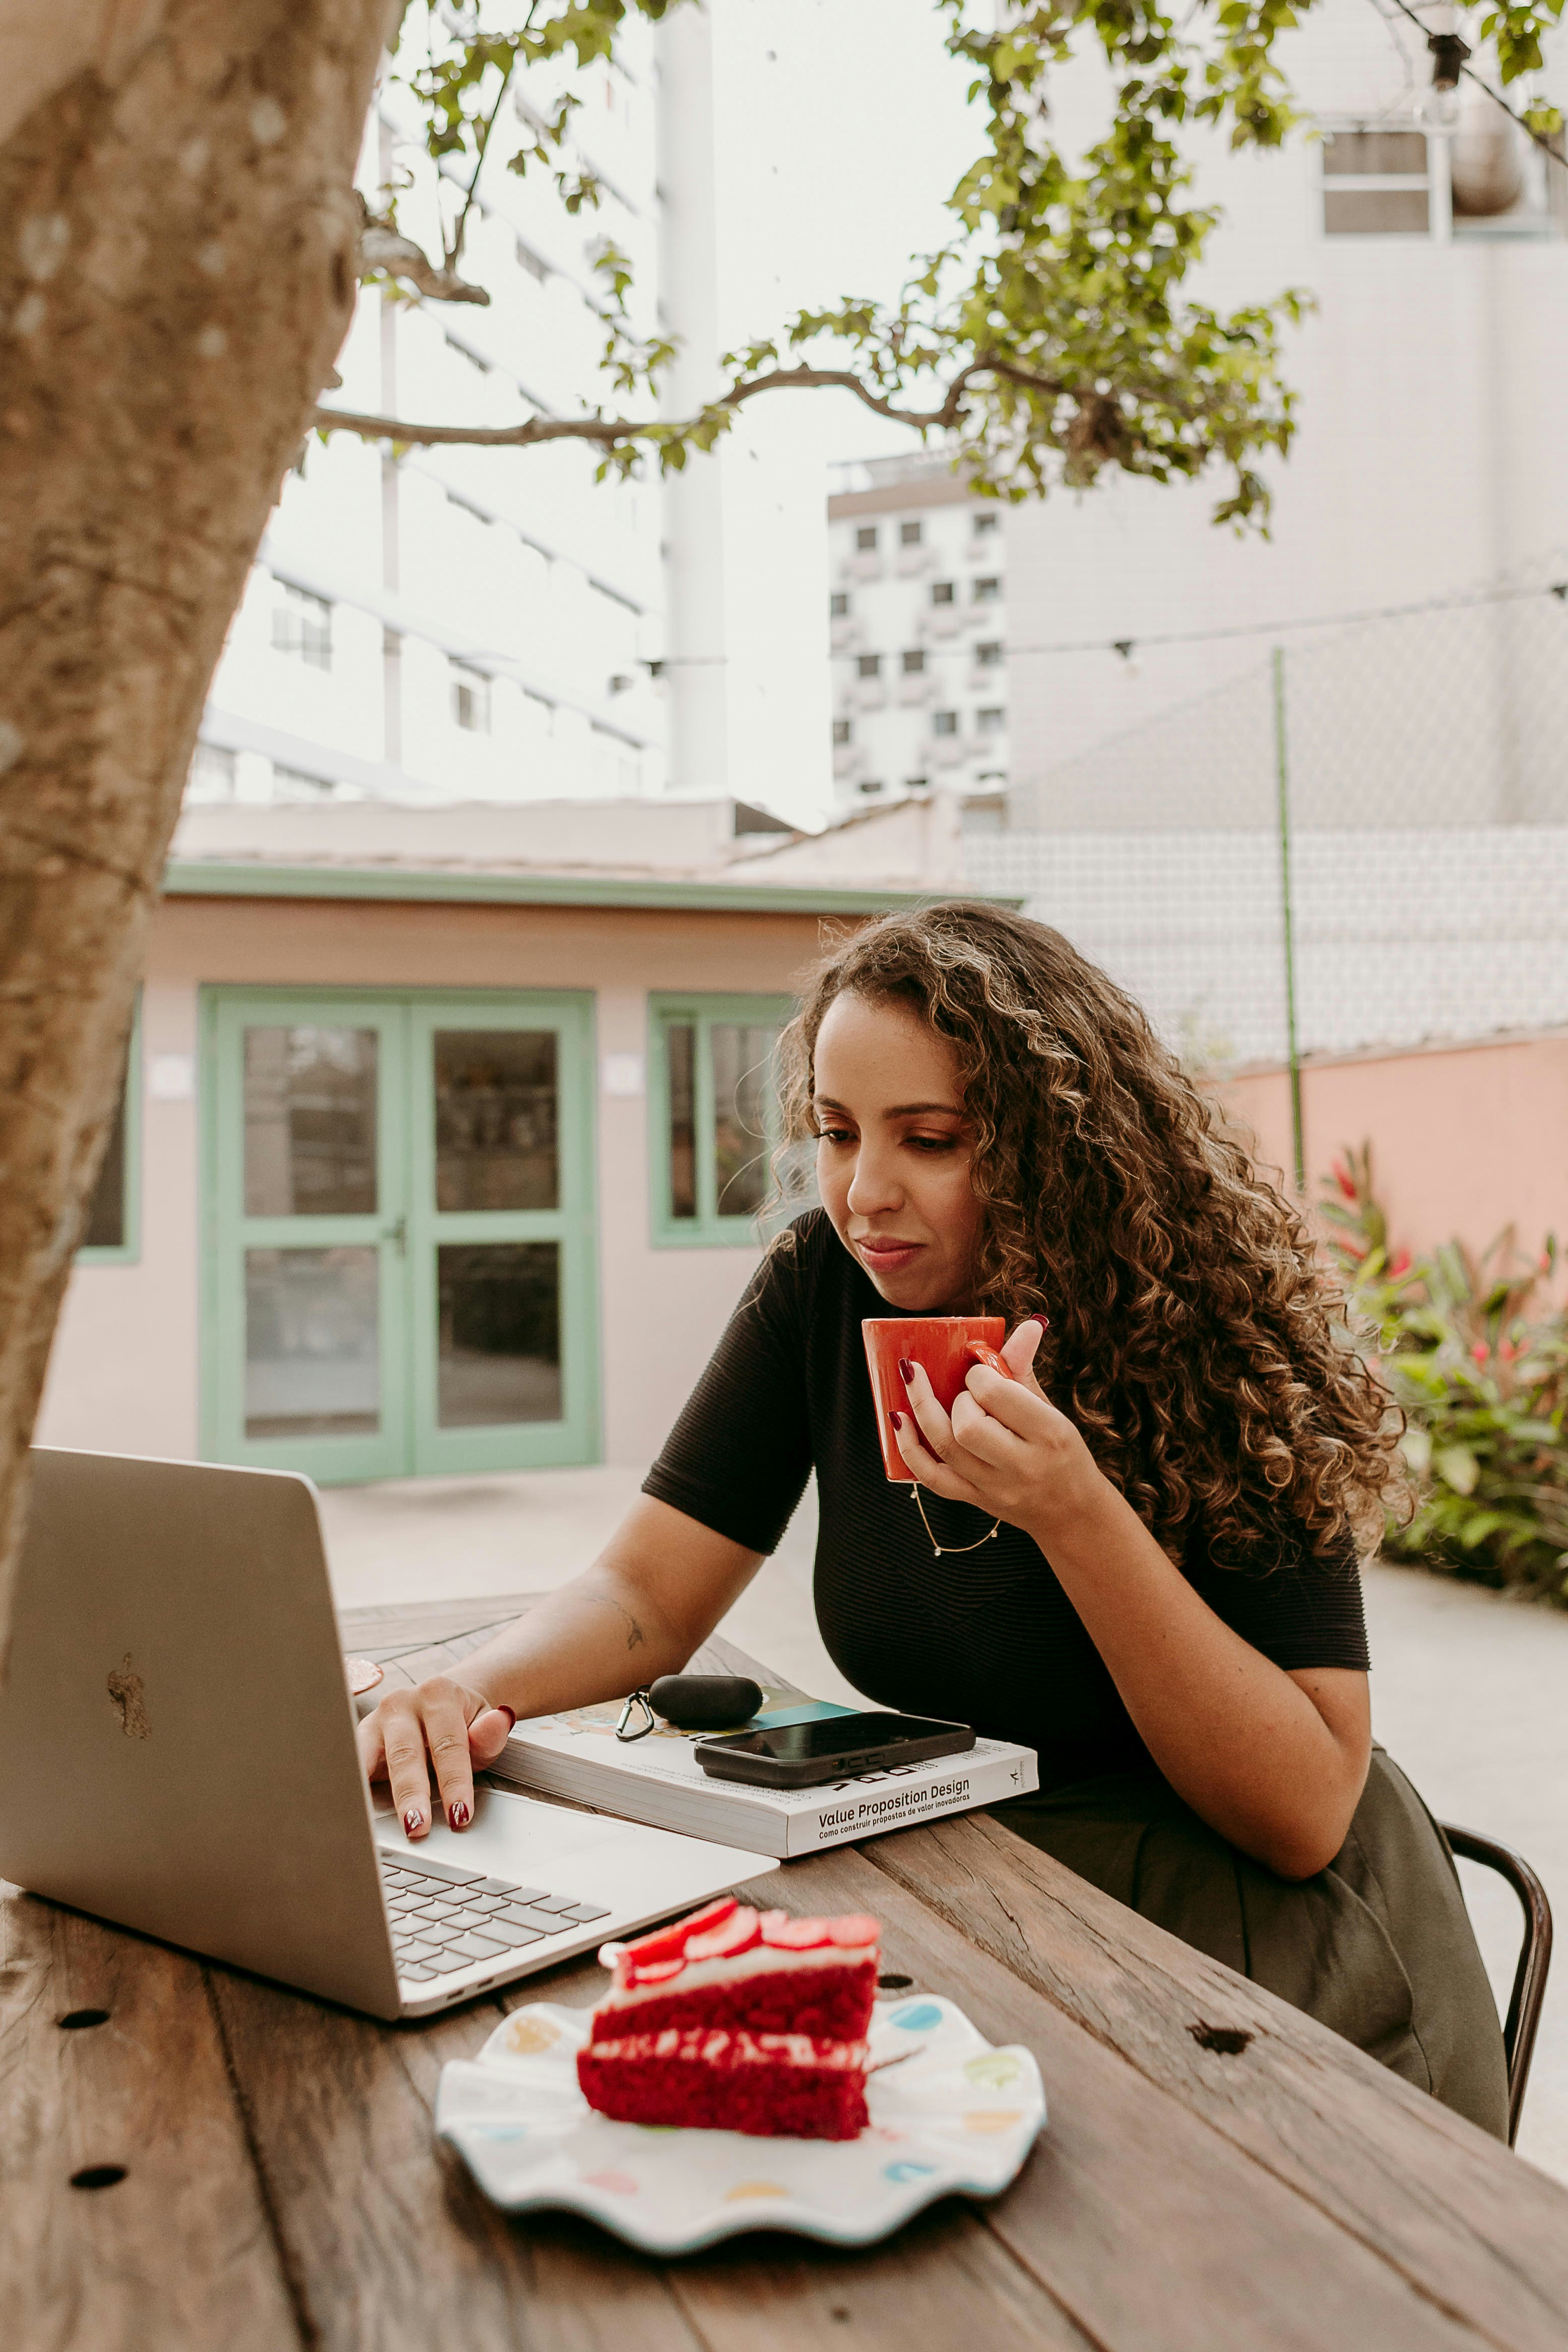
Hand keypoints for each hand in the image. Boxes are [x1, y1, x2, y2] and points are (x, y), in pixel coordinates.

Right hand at [356, 1675, 516, 1839]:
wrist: (441, 1701)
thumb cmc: (462, 1722)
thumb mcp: (484, 1724)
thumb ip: (490, 1734)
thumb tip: (496, 1724)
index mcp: (438, 1694)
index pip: (448, 1745)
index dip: (454, 1783)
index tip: (458, 1815)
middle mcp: (402, 1703)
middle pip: (406, 1754)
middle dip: (411, 1794)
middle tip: (417, 1827)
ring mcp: (376, 1719)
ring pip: (368, 1757)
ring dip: (370, 1793)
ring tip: (372, 1823)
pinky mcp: (359, 1737)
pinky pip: (351, 1762)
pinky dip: (350, 1785)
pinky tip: (349, 1807)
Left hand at [892, 1319, 1105, 1544]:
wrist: (1071, 1512)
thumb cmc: (1061, 1452)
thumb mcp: (1051, 1411)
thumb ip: (1026, 1370)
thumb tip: (1028, 1325)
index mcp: (1048, 1434)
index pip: (997, 1396)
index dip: (979, 1375)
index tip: (979, 1371)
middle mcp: (1021, 1465)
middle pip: (966, 1426)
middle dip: (956, 1399)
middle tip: (964, 1392)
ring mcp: (995, 1488)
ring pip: (945, 1448)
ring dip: (923, 1410)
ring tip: (913, 1381)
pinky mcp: (975, 1501)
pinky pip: (932, 1478)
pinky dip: (909, 1448)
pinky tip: (898, 1420)